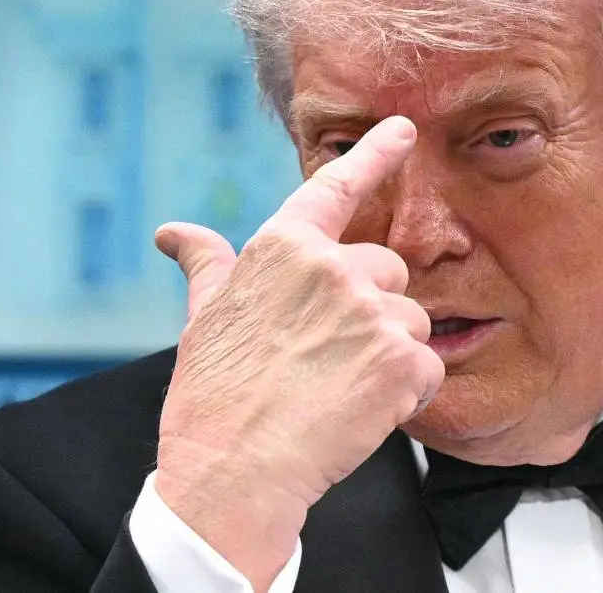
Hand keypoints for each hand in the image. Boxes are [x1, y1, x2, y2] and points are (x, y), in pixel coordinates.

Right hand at [153, 116, 443, 590]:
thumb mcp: (204, 320)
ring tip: (340, 389)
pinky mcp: (400, 360)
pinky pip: (428, 365)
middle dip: (372, 310)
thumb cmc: (213, 397)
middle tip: (330, 356)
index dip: (374, 153)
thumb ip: (206, 266)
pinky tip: (362, 411)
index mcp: (283, 248)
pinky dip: (407, 391)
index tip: (403, 129)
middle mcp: (332, 268)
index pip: (336, 187)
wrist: (233, 472)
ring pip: (411, 320)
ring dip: (390, 354)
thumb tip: (174, 233)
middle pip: (387, 271)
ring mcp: (370, 313)